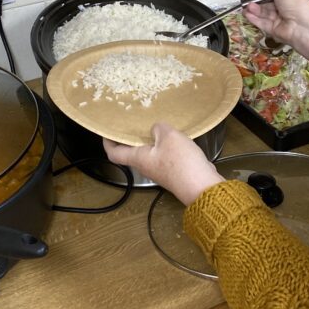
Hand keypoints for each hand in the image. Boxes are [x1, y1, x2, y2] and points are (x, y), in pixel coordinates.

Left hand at [103, 123, 224, 205]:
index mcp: (138, 158)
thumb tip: (155, 129)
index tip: (106, 131)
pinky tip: (173, 135)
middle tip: (133, 121)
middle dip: (130, 137)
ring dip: (149, 140)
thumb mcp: (169, 136)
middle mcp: (146, 166)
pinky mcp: (174, 172)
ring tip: (153, 124)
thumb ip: (159, 128)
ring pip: (149, 153)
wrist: (202, 186)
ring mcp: (160, 170)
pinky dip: (164, 145)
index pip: (114, 153)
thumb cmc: (181, 162)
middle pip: (131, 152)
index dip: (107, 142)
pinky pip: (164, 155)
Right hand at [242, 0, 308, 64]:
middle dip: (255, 1)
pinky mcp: (274, 31)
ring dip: (253, 9)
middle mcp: (284, 8)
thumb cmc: (300, 8)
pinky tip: (247, 14)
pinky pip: (262, 24)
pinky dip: (254, 19)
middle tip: (245, 0)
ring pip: (262, 14)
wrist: (308, 30)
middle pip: (265, 4)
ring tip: (246, 6)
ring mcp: (279, 20)